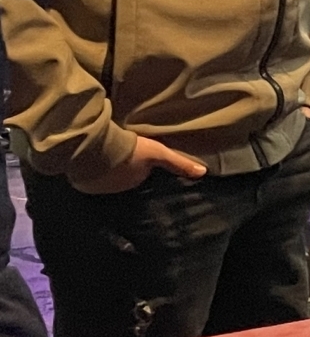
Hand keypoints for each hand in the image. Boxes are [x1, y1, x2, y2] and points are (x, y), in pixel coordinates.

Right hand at [86, 136, 206, 194]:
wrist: (94, 147)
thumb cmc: (130, 150)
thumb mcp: (158, 152)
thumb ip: (179, 163)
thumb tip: (202, 173)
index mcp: (134, 182)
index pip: (139, 176)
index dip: (139, 166)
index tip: (137, 157)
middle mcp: (115, 189)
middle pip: (121, 177)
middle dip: (122, 168)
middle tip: (121, 154)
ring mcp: (96, 186)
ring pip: (104, 177)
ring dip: (104, 168)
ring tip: (105, 154)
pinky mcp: (80, 181)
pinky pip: (86, 175)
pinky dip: (89, 168)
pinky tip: (90, 157)